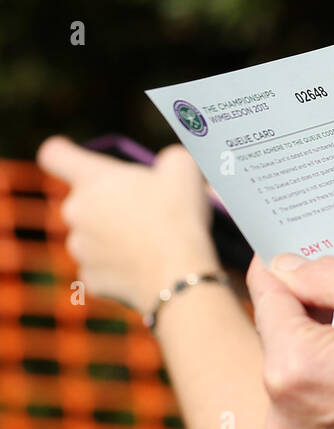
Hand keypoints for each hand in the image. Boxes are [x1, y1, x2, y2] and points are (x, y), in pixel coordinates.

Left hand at [37, 138, 219, 314]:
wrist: (178, 272)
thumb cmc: (178, 213)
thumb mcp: (183, 166)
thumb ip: (166, 159)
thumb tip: (167, 168)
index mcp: (93, 179)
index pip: (55, 154)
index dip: (62, 150)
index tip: (69, 152)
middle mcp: (75, 211)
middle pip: (84, 199)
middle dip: (109, 200)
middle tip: (145, 206)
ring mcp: (79, 248)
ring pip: (92, 234)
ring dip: (113, 233)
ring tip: (150, 238)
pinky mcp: (89, 278)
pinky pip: (101, 264)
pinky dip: (118, 263)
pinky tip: (144, 263)